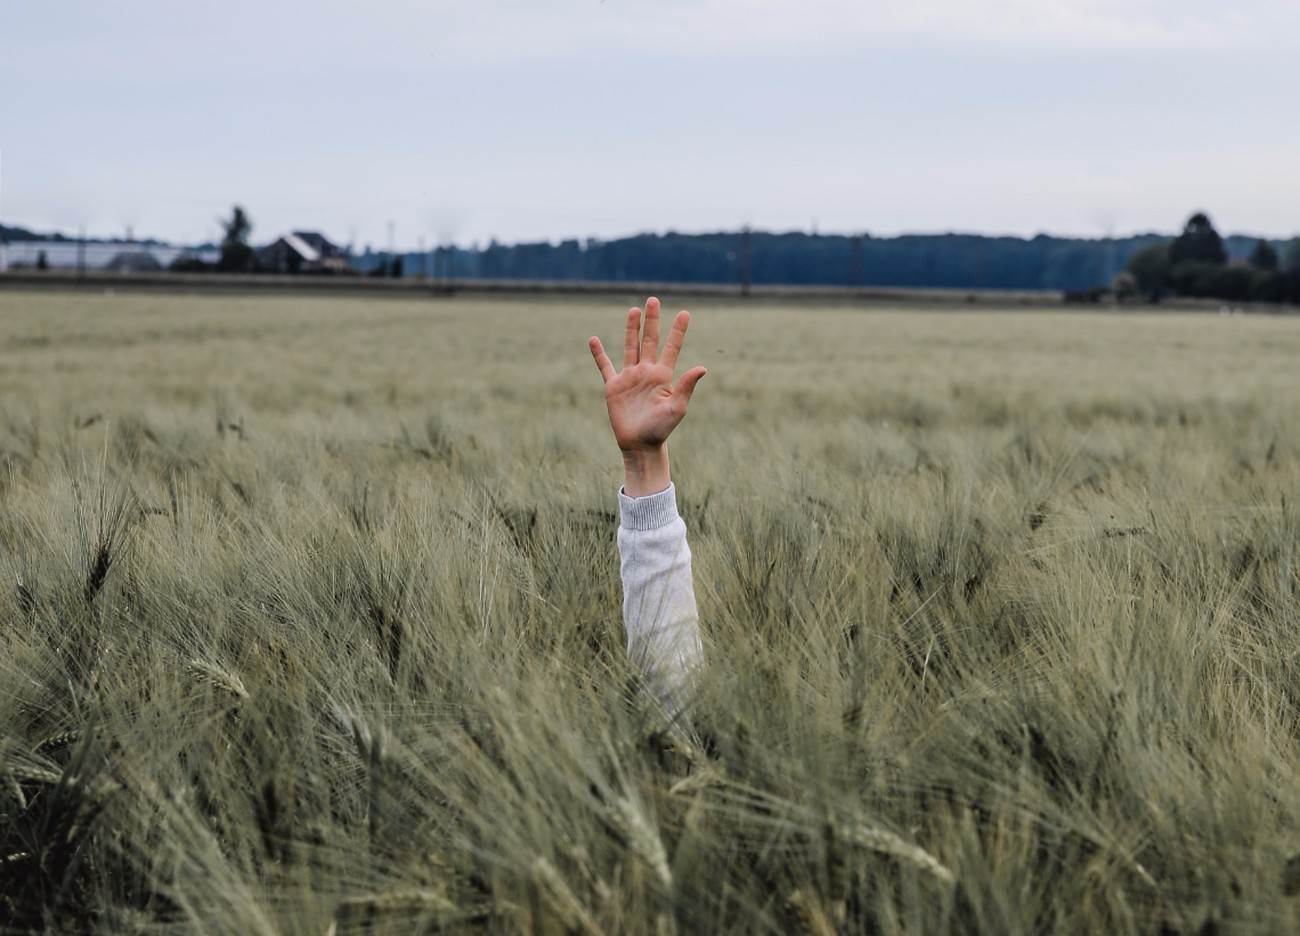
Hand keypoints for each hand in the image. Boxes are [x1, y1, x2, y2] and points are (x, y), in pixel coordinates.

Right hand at [589, 297, 705, 494]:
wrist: (640, 444)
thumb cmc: (661, 429)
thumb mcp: (677, 408)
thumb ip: (686, 386)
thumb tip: (702, 368)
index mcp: (663, 376)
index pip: (672, 347)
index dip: (678, 330)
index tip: (685, 312)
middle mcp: (647, 372)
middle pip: (650, 340)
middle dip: (652, 320)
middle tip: (653, 299)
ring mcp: (630, 377)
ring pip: (630, 347)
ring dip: (632, 329)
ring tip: (634, 310)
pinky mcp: (614, 386)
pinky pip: (605, 366)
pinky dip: (599, 354)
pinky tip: (594, 340)